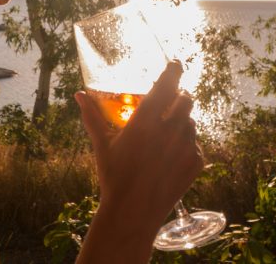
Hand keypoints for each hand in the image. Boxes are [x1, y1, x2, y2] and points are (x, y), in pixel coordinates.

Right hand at [75, 61, 203, 236]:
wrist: (133, 212)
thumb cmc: (114, 176)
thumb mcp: (102, 144)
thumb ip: (92, 116)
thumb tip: (79, 95)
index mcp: (146, 120)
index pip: (168, 84)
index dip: (174, 69)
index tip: (175, 63)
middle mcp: (170, 129)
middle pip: (186, 98)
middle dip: (179, 95)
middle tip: (169, 100)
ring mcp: (186, 146)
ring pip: (191, 121)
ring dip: (182, 120)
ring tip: (167, 131)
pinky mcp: (196, 163)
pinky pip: (196, 144)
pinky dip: (186, 143)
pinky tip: (171, 154)